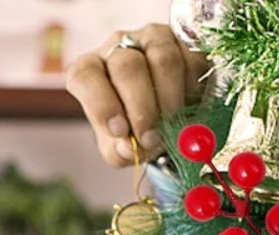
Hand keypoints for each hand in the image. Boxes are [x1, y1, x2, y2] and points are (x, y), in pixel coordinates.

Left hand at [67, 23, 210, 167]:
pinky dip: (191, 88)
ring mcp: (149, 39)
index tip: (119, 132)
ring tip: (173, 127)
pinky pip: (189, 59)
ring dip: (169, 99)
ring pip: (162, 60)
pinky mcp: (181, 39)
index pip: (86, 77)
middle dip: (141, 109)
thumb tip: (130, 148)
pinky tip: (188, 107)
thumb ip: (119, 151)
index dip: (102, 105)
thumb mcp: (118, 148)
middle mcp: (117, 48)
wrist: (162, 118)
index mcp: (89, 71)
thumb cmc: (131, 130)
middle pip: (127, 68)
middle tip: (151, 138)